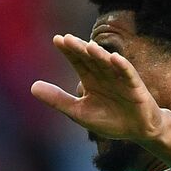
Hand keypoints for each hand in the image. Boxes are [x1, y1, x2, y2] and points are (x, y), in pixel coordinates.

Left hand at [30, 34, 165, 141]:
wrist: (138, 131)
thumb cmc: (110, 120)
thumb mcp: (79, 112)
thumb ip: (57, 99)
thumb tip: (32, 86)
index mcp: (91, 80)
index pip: (78, 61)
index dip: (69, 51)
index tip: (57, 40)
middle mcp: (105, 76)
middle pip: (91, 59)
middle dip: (80, 49)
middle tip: (67, 39)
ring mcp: (121, 80)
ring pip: (109, 64)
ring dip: (100, 55)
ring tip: (89, 47)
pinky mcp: (136, 88)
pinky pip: (129, 75)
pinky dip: (123, 67)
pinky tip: (115, 58)